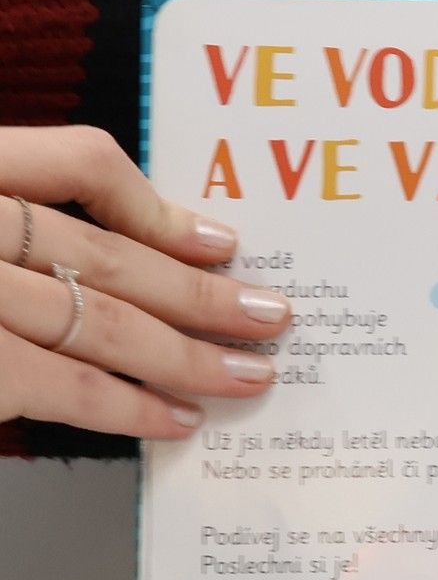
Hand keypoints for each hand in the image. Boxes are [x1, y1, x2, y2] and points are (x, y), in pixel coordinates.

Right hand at [0, 126, 290, 438]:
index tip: (221, 243)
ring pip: (106, 321)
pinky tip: (179, 418)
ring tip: (249, 374)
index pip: (79, 161)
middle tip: (271, 316)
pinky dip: (134, 407)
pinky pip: (73, 388)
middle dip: (204, 295)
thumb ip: (18, 224)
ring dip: (191, 355)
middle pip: (111, 254)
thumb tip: (132, 255)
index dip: (157, 205)